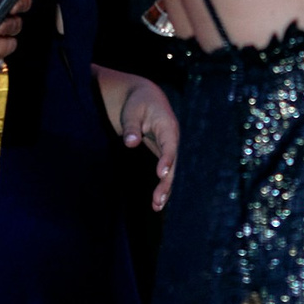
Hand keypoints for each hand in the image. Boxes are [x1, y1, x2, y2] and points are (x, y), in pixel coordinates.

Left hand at [100, 69, 178, 208]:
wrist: (145, 97)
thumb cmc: (137, 103)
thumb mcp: (132, 111)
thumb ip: (131, 127)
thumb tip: (130, 143)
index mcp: (167, 125)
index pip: (169, 145)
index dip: (167, 159)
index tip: (161, 173)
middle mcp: (172, 139)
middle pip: (172, 163)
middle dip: (166, 182)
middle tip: (157, 200)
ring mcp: (169, 147)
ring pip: (170, 170)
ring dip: (165, 188)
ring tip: (156, 206)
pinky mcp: (164, 154)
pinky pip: (166, 171)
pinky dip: (163, 185)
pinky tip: (157, 203)